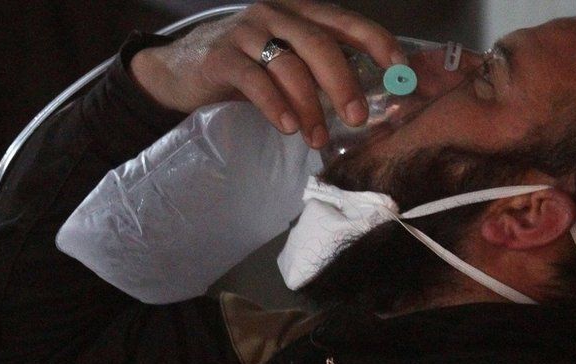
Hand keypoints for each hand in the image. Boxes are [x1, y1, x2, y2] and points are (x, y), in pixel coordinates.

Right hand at [130, 0, 404, 147]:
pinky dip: (275, 105)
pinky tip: (287, 127)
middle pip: (320, 44)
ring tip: (318, 138)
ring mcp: (245, 32)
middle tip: (358, 118)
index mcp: (297, 12)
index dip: (377, 42)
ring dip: (310, 106)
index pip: (346, 21)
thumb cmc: (241, 70)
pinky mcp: (220, 56)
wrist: (176, 71)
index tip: (399, 70)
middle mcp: (274, 14)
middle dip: (344, 83)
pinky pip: (254, 79)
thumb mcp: (283, 61)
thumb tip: (364, 103)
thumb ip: (317, 71)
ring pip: (289, 64)